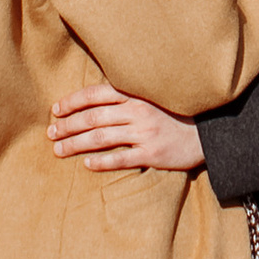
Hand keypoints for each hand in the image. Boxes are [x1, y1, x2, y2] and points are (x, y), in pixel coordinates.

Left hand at [48, 88, 205, 171]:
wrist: (208, 133)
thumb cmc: (175, 115)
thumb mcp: (152, 98)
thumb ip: (126, 98)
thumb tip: (93, 100)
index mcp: (135, 95)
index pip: (96, 94)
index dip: (72, 102)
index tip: (55, 110)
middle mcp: (137, 112)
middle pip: (92, 118)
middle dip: (67, 125)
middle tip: (51, 133)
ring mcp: (144, 133)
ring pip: (101, 138)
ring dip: (75, 144)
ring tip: (58, 150)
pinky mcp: (152, 154)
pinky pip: (120, 159)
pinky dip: (101, 161)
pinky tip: (86, 164)